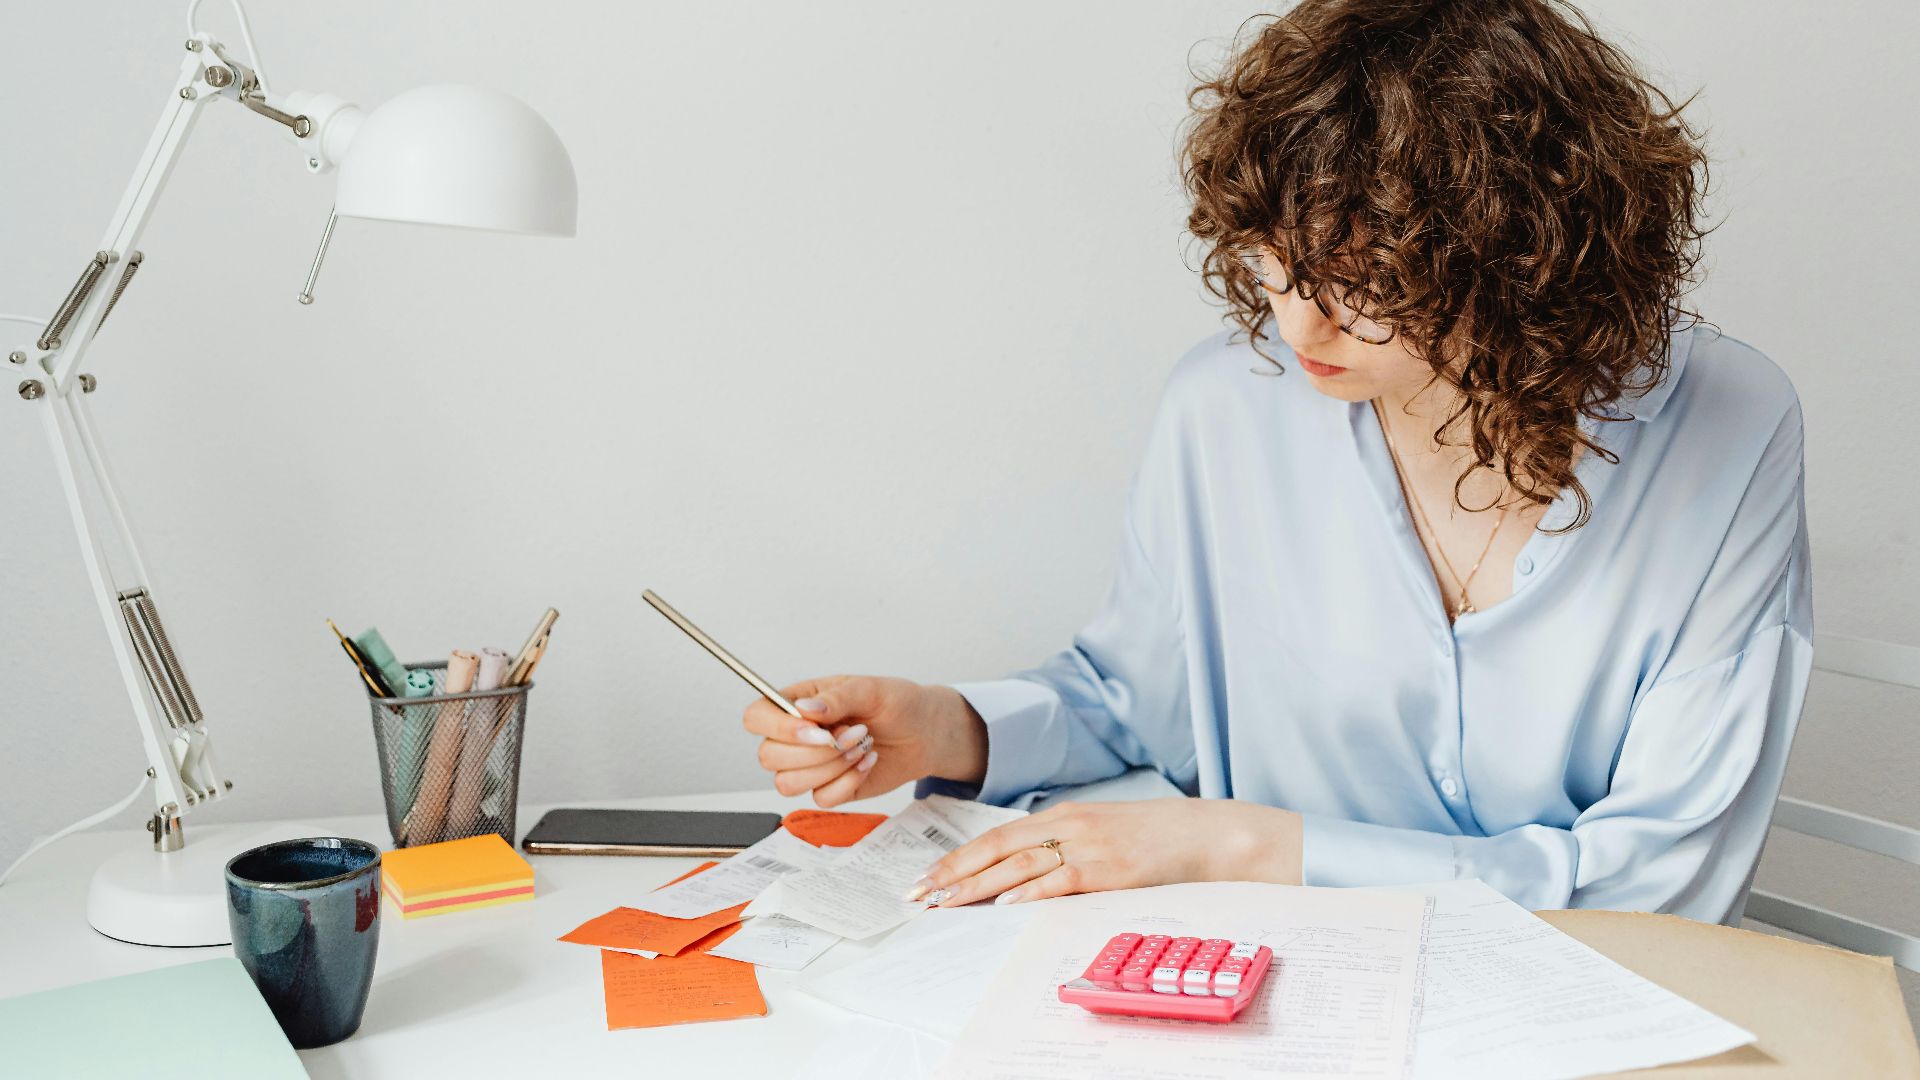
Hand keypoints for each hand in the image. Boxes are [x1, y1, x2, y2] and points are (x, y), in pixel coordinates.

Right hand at [742, 675, 987, 807]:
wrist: (924, 734)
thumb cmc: (897, 704)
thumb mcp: (871, 689)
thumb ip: (838, 697)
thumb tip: (804, 710)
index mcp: (797, 703)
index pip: (756, 717)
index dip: (777, 728)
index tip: (817, 730)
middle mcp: (796, 736)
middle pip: (768, 756)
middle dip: (815, 752)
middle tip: (854, 734)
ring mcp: (809, 765)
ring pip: (787, 783)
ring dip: (830, 768)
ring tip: (861, 747)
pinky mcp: (828, 788)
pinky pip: (820, 799)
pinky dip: (847, 784)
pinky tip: (866, 764)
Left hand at [906, 798, 1302, 906]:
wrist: (1210, 833)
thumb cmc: (1157, 838)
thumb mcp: (1103, 833)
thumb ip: (1065, 846)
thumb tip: (1024, 875)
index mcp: (1064, 815)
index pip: (997, 837)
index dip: (958, 858)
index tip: (928, 879)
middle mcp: (1069, 825)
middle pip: (997, 849)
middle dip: (953, 874)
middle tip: (919, 896)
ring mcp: (1089, 844)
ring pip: (1019, 866)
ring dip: (976, 887)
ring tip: (944, 903)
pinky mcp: (1110, 868)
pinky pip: (1061, 881)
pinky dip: (1029, 894)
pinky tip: (1003, 906)